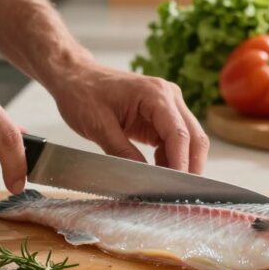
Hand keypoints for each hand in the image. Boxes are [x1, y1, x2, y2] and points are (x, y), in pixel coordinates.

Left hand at [47, 64, 209, 172]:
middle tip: (180, 193)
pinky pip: (174, 140)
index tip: (176, 187)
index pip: (179, 133)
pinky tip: (157, 171)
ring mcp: (168, 104)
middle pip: (194, 136)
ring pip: (189, 139)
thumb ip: (123, 154)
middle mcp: (168, 96)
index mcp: (155, 94)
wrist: (75, 76)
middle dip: (191, 166)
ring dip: (181, 163)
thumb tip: (143, 180)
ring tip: (165, 185)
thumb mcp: (99, 127)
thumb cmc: (83, 94)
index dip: (181, 163)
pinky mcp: (161, 115)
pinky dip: (170, 157)